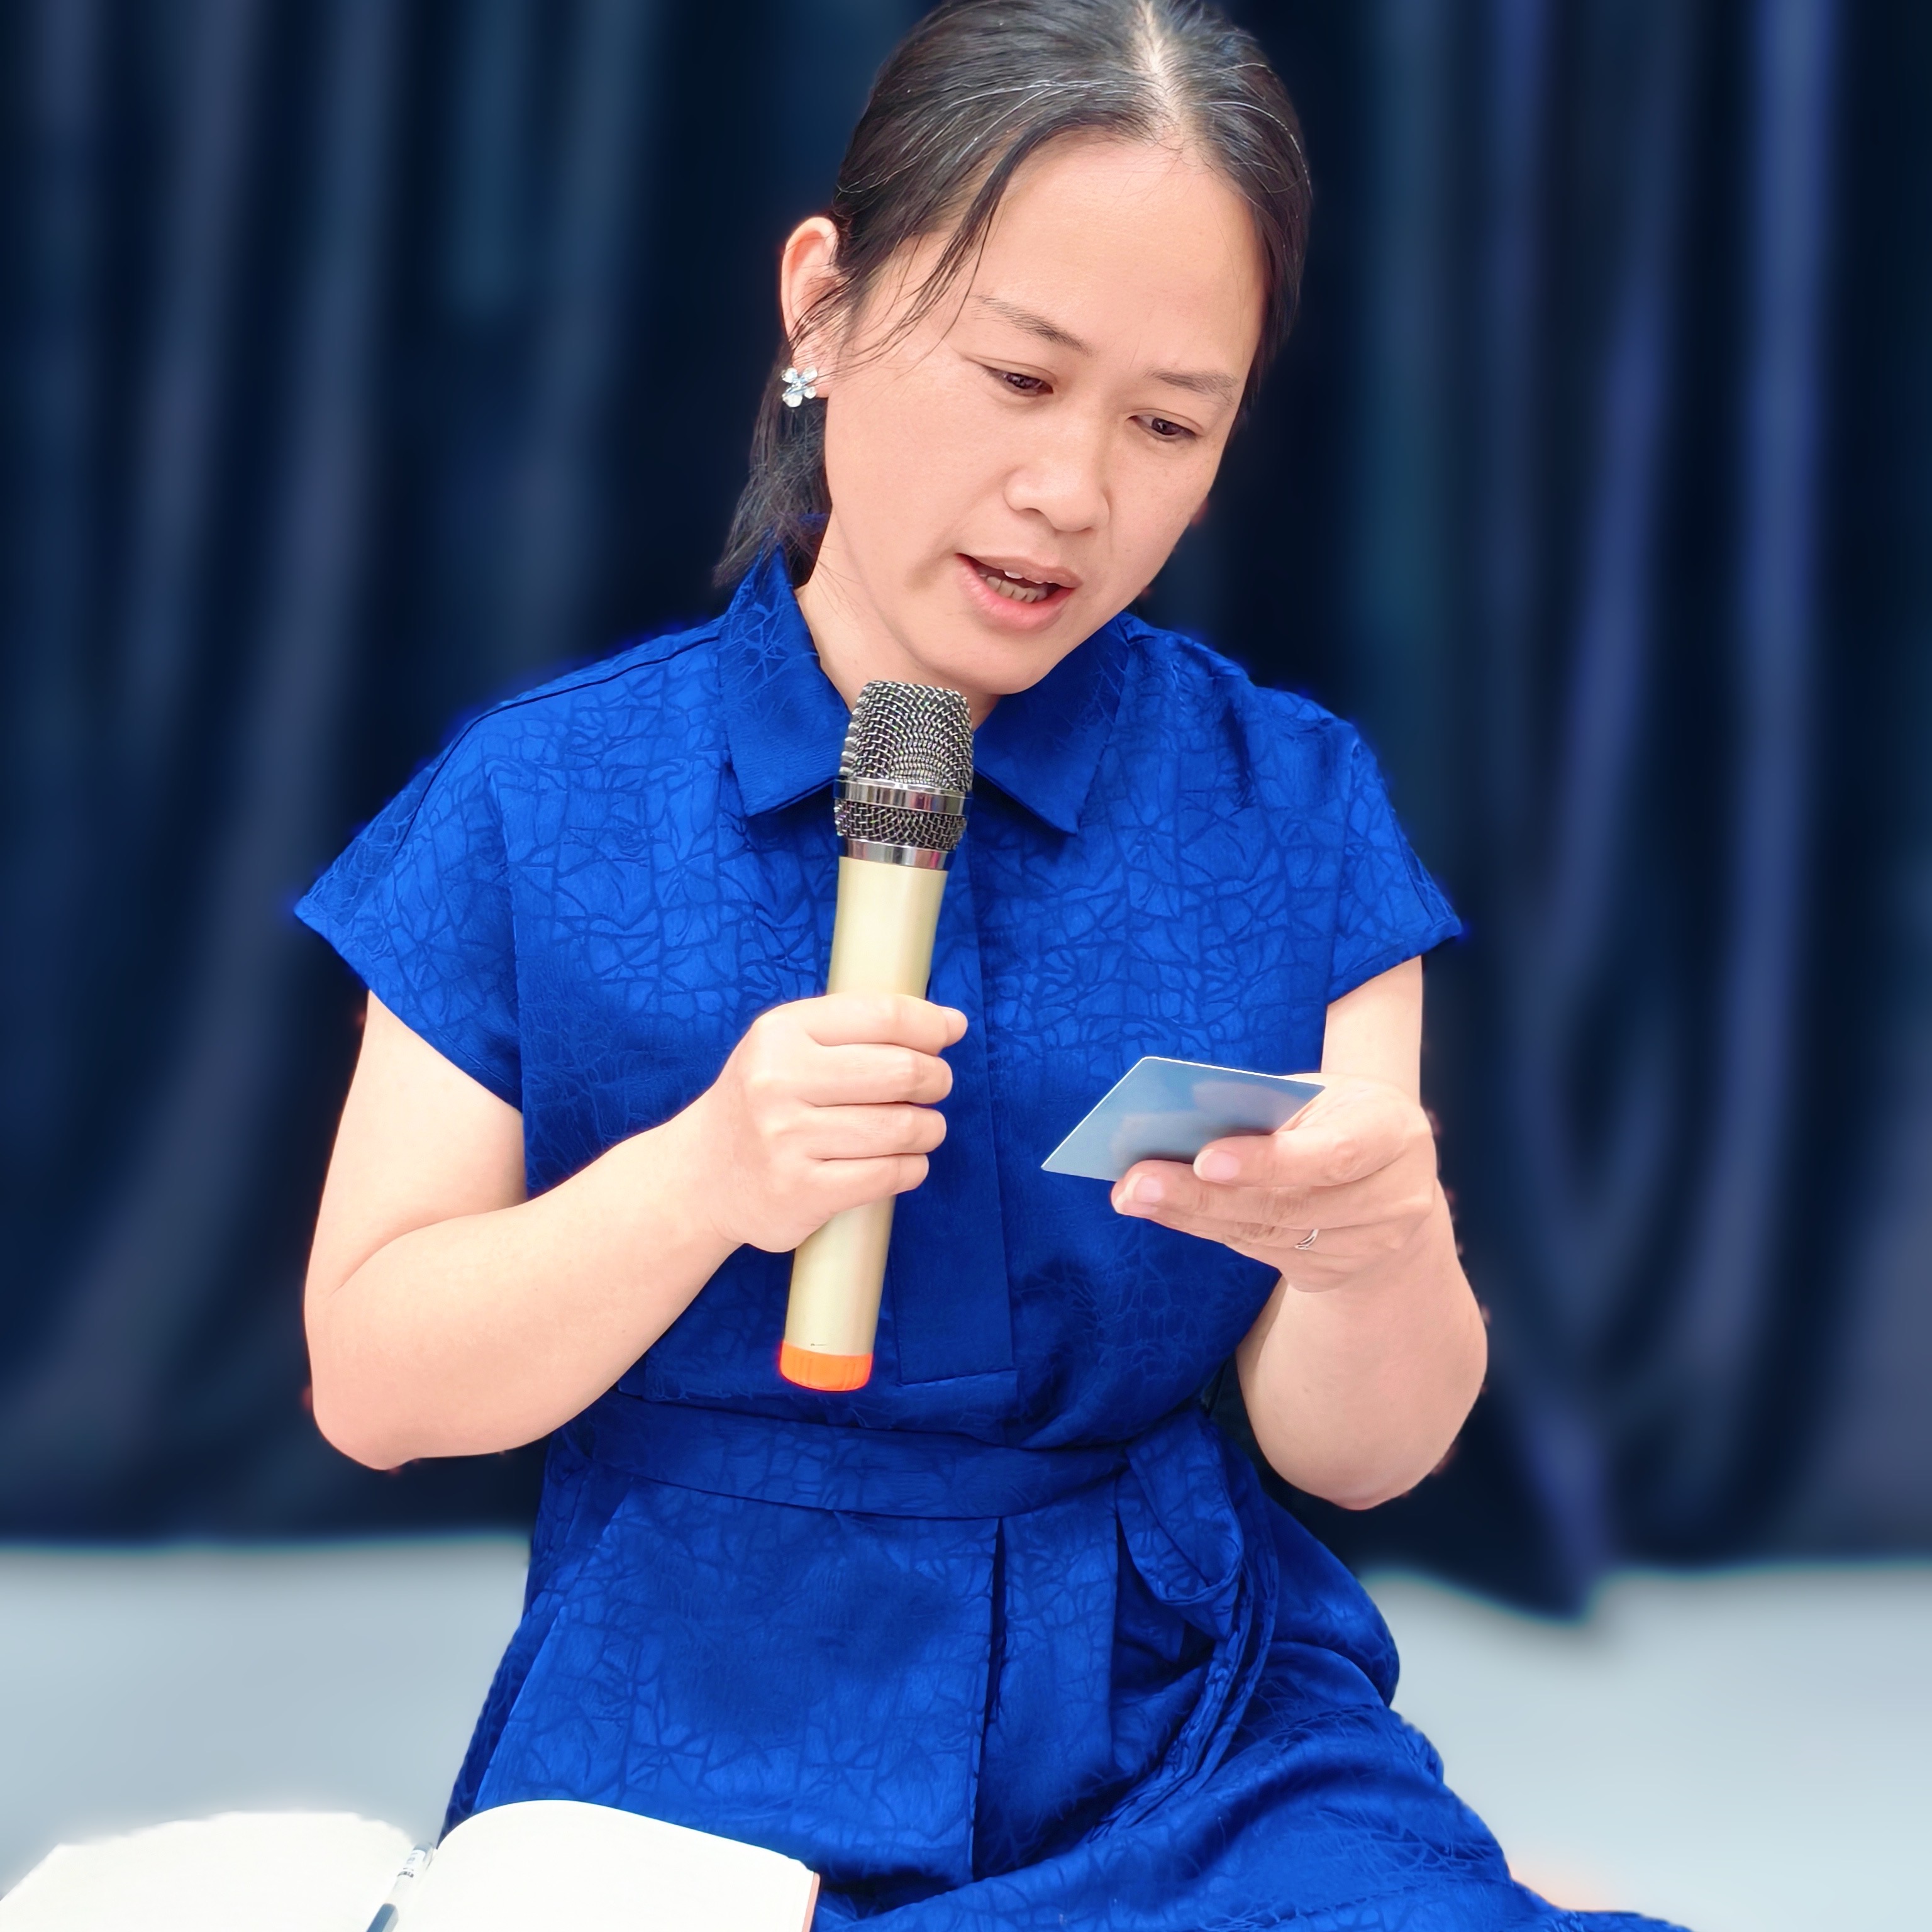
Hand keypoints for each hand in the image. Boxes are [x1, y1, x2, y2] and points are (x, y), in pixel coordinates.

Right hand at [684, 994, 965, 1253]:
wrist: (701, 1175)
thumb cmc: (764, 1100)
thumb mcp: (789, 1044)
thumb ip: (861, 1027)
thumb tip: (953, 1023)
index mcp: (781, 1032)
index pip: (883, 1015)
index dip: (930, 1024)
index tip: (950, 1032)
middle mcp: (778, 1081)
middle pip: (902, 1071)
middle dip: (936, 1078)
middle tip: (935, 1087)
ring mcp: (787, 1139)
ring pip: (902, 1127)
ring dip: (929, 1128)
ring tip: (923, 1128)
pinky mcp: (801, 1191)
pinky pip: (889, 1175)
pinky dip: (913, 1168)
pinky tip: (905, 1161)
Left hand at [1109, 1076, 1440, 1289]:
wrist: (1390, 1179)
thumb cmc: (1337, 1116)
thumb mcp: (1321, 1095)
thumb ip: (1269, 1105)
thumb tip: (1183, 1117)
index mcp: (1393, 1132)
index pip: (1334, 1153)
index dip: (1269, 1161)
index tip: (1204, 1158)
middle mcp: (1392, 1198)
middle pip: (1288, 1206)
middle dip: (1203, 1194)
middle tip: (1137, 1180)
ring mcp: (1366, 1246)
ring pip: (1265, 1235)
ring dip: (1190, 1213)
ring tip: (1132, 1193)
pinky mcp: (1333, 1272)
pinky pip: (1259, 1252)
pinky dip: (1204, 1227)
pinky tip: (1161, 1209)